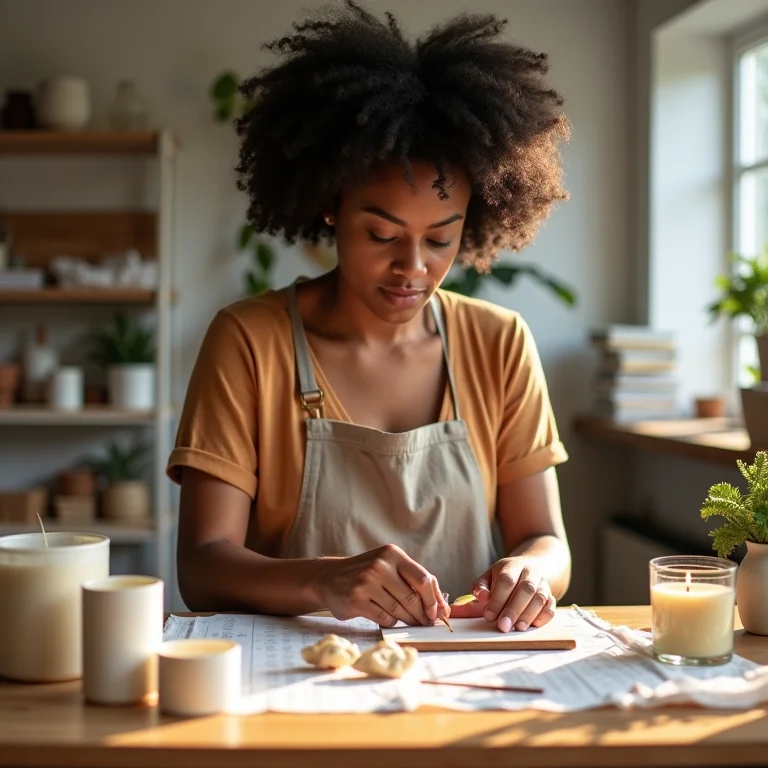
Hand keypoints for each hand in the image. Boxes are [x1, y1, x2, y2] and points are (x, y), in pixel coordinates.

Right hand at [315, 544, 449, 627]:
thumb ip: (415, 580)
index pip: (423, 579)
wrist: (329, 578)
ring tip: (409, 621)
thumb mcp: (390, 566)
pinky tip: (389, 618)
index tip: (437, 612)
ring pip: (399, 610)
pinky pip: (384, 618)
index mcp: (392, 554)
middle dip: (422, 614)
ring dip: (408, 620)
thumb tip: (442, 606)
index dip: (433, 600)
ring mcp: (366, 583)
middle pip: (412, 598)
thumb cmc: (366, 573)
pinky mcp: (356, 601)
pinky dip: (391, 621)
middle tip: (426, 622)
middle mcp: (379, 566)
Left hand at [448, 558, 555, 632]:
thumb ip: (477, 590)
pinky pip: (551, 606)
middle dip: (513, 608)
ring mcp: (543, 583)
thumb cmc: (505, 577)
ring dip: (529, 614)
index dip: (497, 598)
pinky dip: (543, 616)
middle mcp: (530, 573)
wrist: (532, 566)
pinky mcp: (551, 595)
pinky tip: (533, 626)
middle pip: (525, 589)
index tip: (488, 615)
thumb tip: (455, 608)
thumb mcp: (489, 577)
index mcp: (511, 566)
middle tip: (503, 626)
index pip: (506, 580)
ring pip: (540, 597)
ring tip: (518, 628)